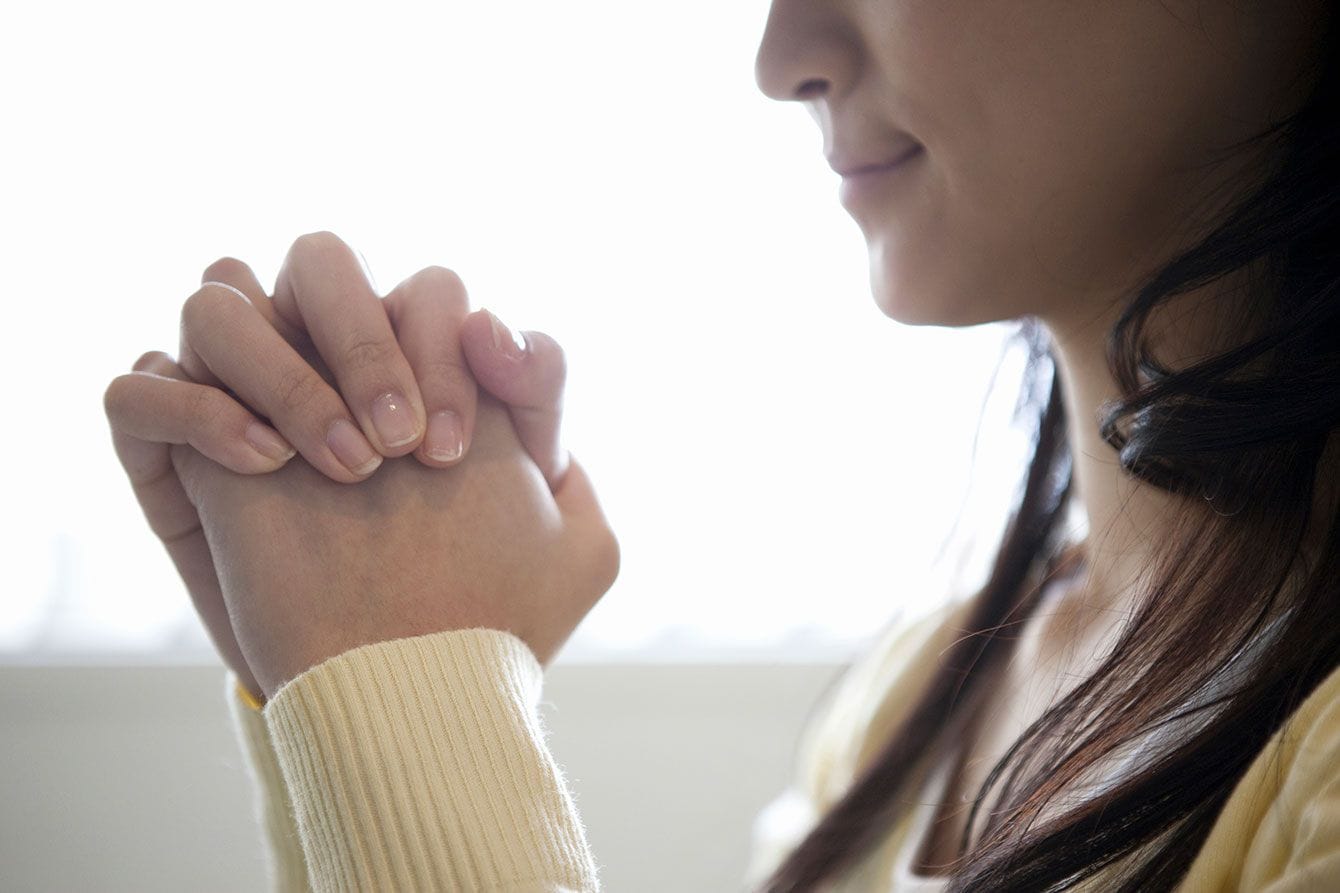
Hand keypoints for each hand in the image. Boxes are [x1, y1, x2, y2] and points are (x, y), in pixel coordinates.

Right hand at [105, 232, 574, 696]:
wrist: (405, 694)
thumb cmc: (489, 611)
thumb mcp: (571, 536)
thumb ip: (547, 412)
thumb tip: (494, 325)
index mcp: (420, 366)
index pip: (428, 291)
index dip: (448, 347)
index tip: (458, 450)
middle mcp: (331, 367)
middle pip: (319, 259)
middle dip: (364, 337)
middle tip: (401, 448)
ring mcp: (247, 400)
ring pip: (218, 300)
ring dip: (284, 370)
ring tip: (345, 468)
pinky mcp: (173, 457)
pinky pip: (139, 389)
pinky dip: (196, 409)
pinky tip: (266, 469)